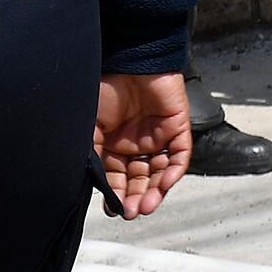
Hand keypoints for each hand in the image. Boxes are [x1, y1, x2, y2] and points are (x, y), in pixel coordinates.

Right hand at [94, 72, 192, 216]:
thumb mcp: (91, 127)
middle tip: (131, 212)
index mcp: (114, 145)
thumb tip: (94, 186)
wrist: (128, 59)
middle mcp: (137, 144)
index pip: (117, 178)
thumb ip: (94, 156)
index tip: (114, 209)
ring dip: (155, 191)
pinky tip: (165, 184)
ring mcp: (158, 136)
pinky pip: (180, 154)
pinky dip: (174, 171)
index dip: (116, 194)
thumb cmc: (105, 86)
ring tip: (146, 206)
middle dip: (136, 198)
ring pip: (161, 172)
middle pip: (140, 179)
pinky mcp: (177, 126)